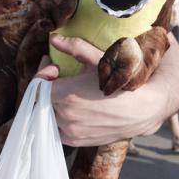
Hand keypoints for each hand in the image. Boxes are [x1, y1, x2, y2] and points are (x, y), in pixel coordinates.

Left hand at [40, 34, 164, 146]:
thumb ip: (73, 48)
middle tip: (59, 75)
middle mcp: (65, 115)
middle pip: (41, 98)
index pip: (38, 85)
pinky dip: (59, 118)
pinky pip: (56, 129)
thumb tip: (52, 38)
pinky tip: (72, 108)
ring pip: (47, 113)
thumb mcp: (98, 60)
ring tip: (67, 91)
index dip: (43, 72)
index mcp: (67, 94)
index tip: (54, 66)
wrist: (141, 110)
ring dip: (53, 101)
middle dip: (47, 84)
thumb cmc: (120, 82)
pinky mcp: (76, 141)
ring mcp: (70, 130)